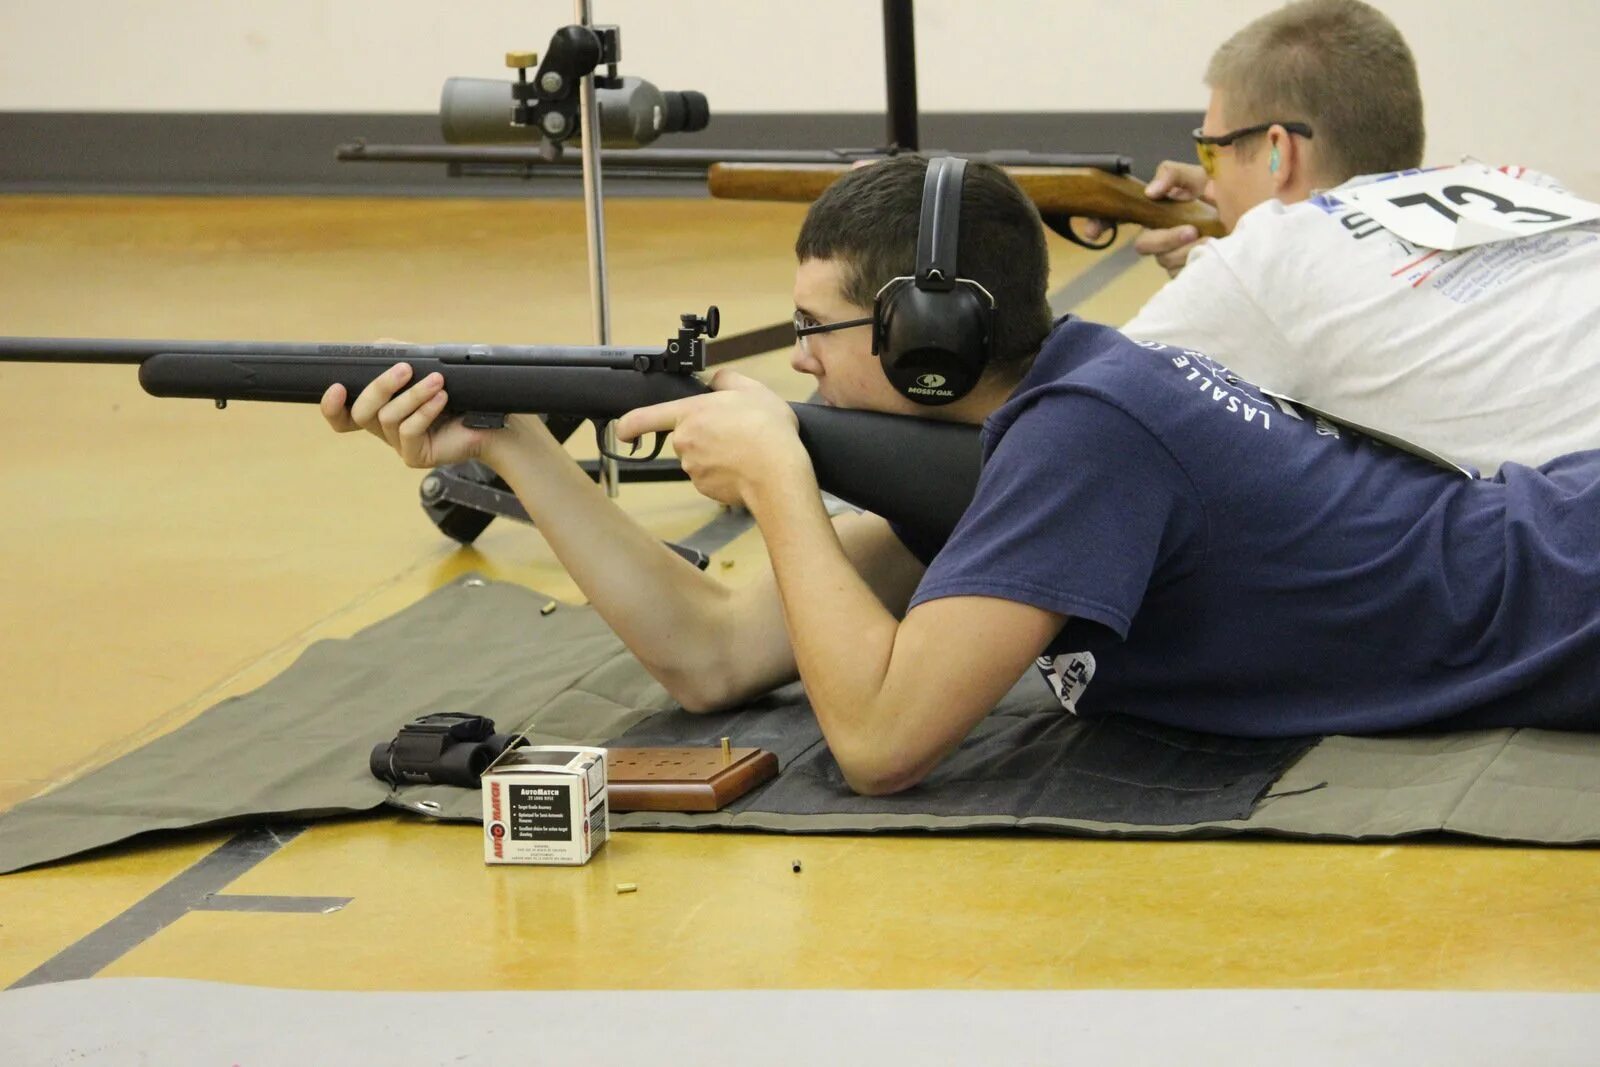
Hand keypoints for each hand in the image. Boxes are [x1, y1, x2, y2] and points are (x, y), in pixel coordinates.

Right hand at [321, 362, 492, 468]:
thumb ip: (398, 355)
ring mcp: (399, 444)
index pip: (343, 415)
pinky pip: (409, 432)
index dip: (331, 406)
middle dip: (380, 387)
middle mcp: (384, 429)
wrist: (491, 422)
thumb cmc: (457, 394)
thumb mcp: (425, 367)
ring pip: (388, 418)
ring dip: (413, 395)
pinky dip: (424, 411)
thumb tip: (377, 346)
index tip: (337, 387)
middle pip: (361, 412)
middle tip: (404, 369)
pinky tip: (441, 398)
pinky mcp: (416, 455)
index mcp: (380, 410)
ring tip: (437, 381)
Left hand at [614, 369, 810, 507]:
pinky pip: (710, 478)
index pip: (643, 418)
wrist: (778, 473)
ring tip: (745, 450)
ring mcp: (693, 468)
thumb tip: (716, 380)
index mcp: (690, 414)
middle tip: (733, 432)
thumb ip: (726, 380)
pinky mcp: (706, 489)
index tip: (623, 430)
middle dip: (703, 435)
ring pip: (698, 459)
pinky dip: (724, 474)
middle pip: (685, 438)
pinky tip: (744, 467)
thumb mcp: (752, 389)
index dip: (629, 425)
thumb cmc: (766, 430)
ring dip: (715, 455)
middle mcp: (685, 442)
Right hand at [1079, 161, 1212, 275]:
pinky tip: (1214, 253)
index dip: (1100, 224)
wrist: (1255, 215)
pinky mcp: (1186, 273)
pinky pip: (1179, 275)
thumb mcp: (1198, 176)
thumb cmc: (1225, 194)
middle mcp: (1160, 234)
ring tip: (1213, 240)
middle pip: (1143, 245)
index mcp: (1155, 210)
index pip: (1118, 217)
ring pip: (1163, 261)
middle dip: (1164, 239)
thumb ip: (1172, 174)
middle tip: (1190, 229)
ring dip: (1187, 251)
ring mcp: (1173, 255)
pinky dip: (1196, 263)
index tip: (1094, 232)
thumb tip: (1150, 192)